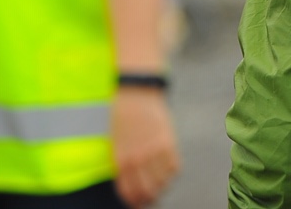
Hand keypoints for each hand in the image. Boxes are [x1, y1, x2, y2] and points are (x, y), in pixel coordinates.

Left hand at [111, 87, 179, 206]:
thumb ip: (123, 163)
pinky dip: (172, 173)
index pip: (130, 192)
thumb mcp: (116, 143)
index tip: (138, 204)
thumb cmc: (121, 118)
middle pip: (148, 190)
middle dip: (150, 198)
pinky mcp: (168, 142)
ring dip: (162, 187)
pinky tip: (168, 171)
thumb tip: (131, 182)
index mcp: (121, 160)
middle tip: (151, 198)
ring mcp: (154, 151)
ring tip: (160, 185)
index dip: (136, 202)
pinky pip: (174, 167)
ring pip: (163, 181)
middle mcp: (138, 159)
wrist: (136, 94)